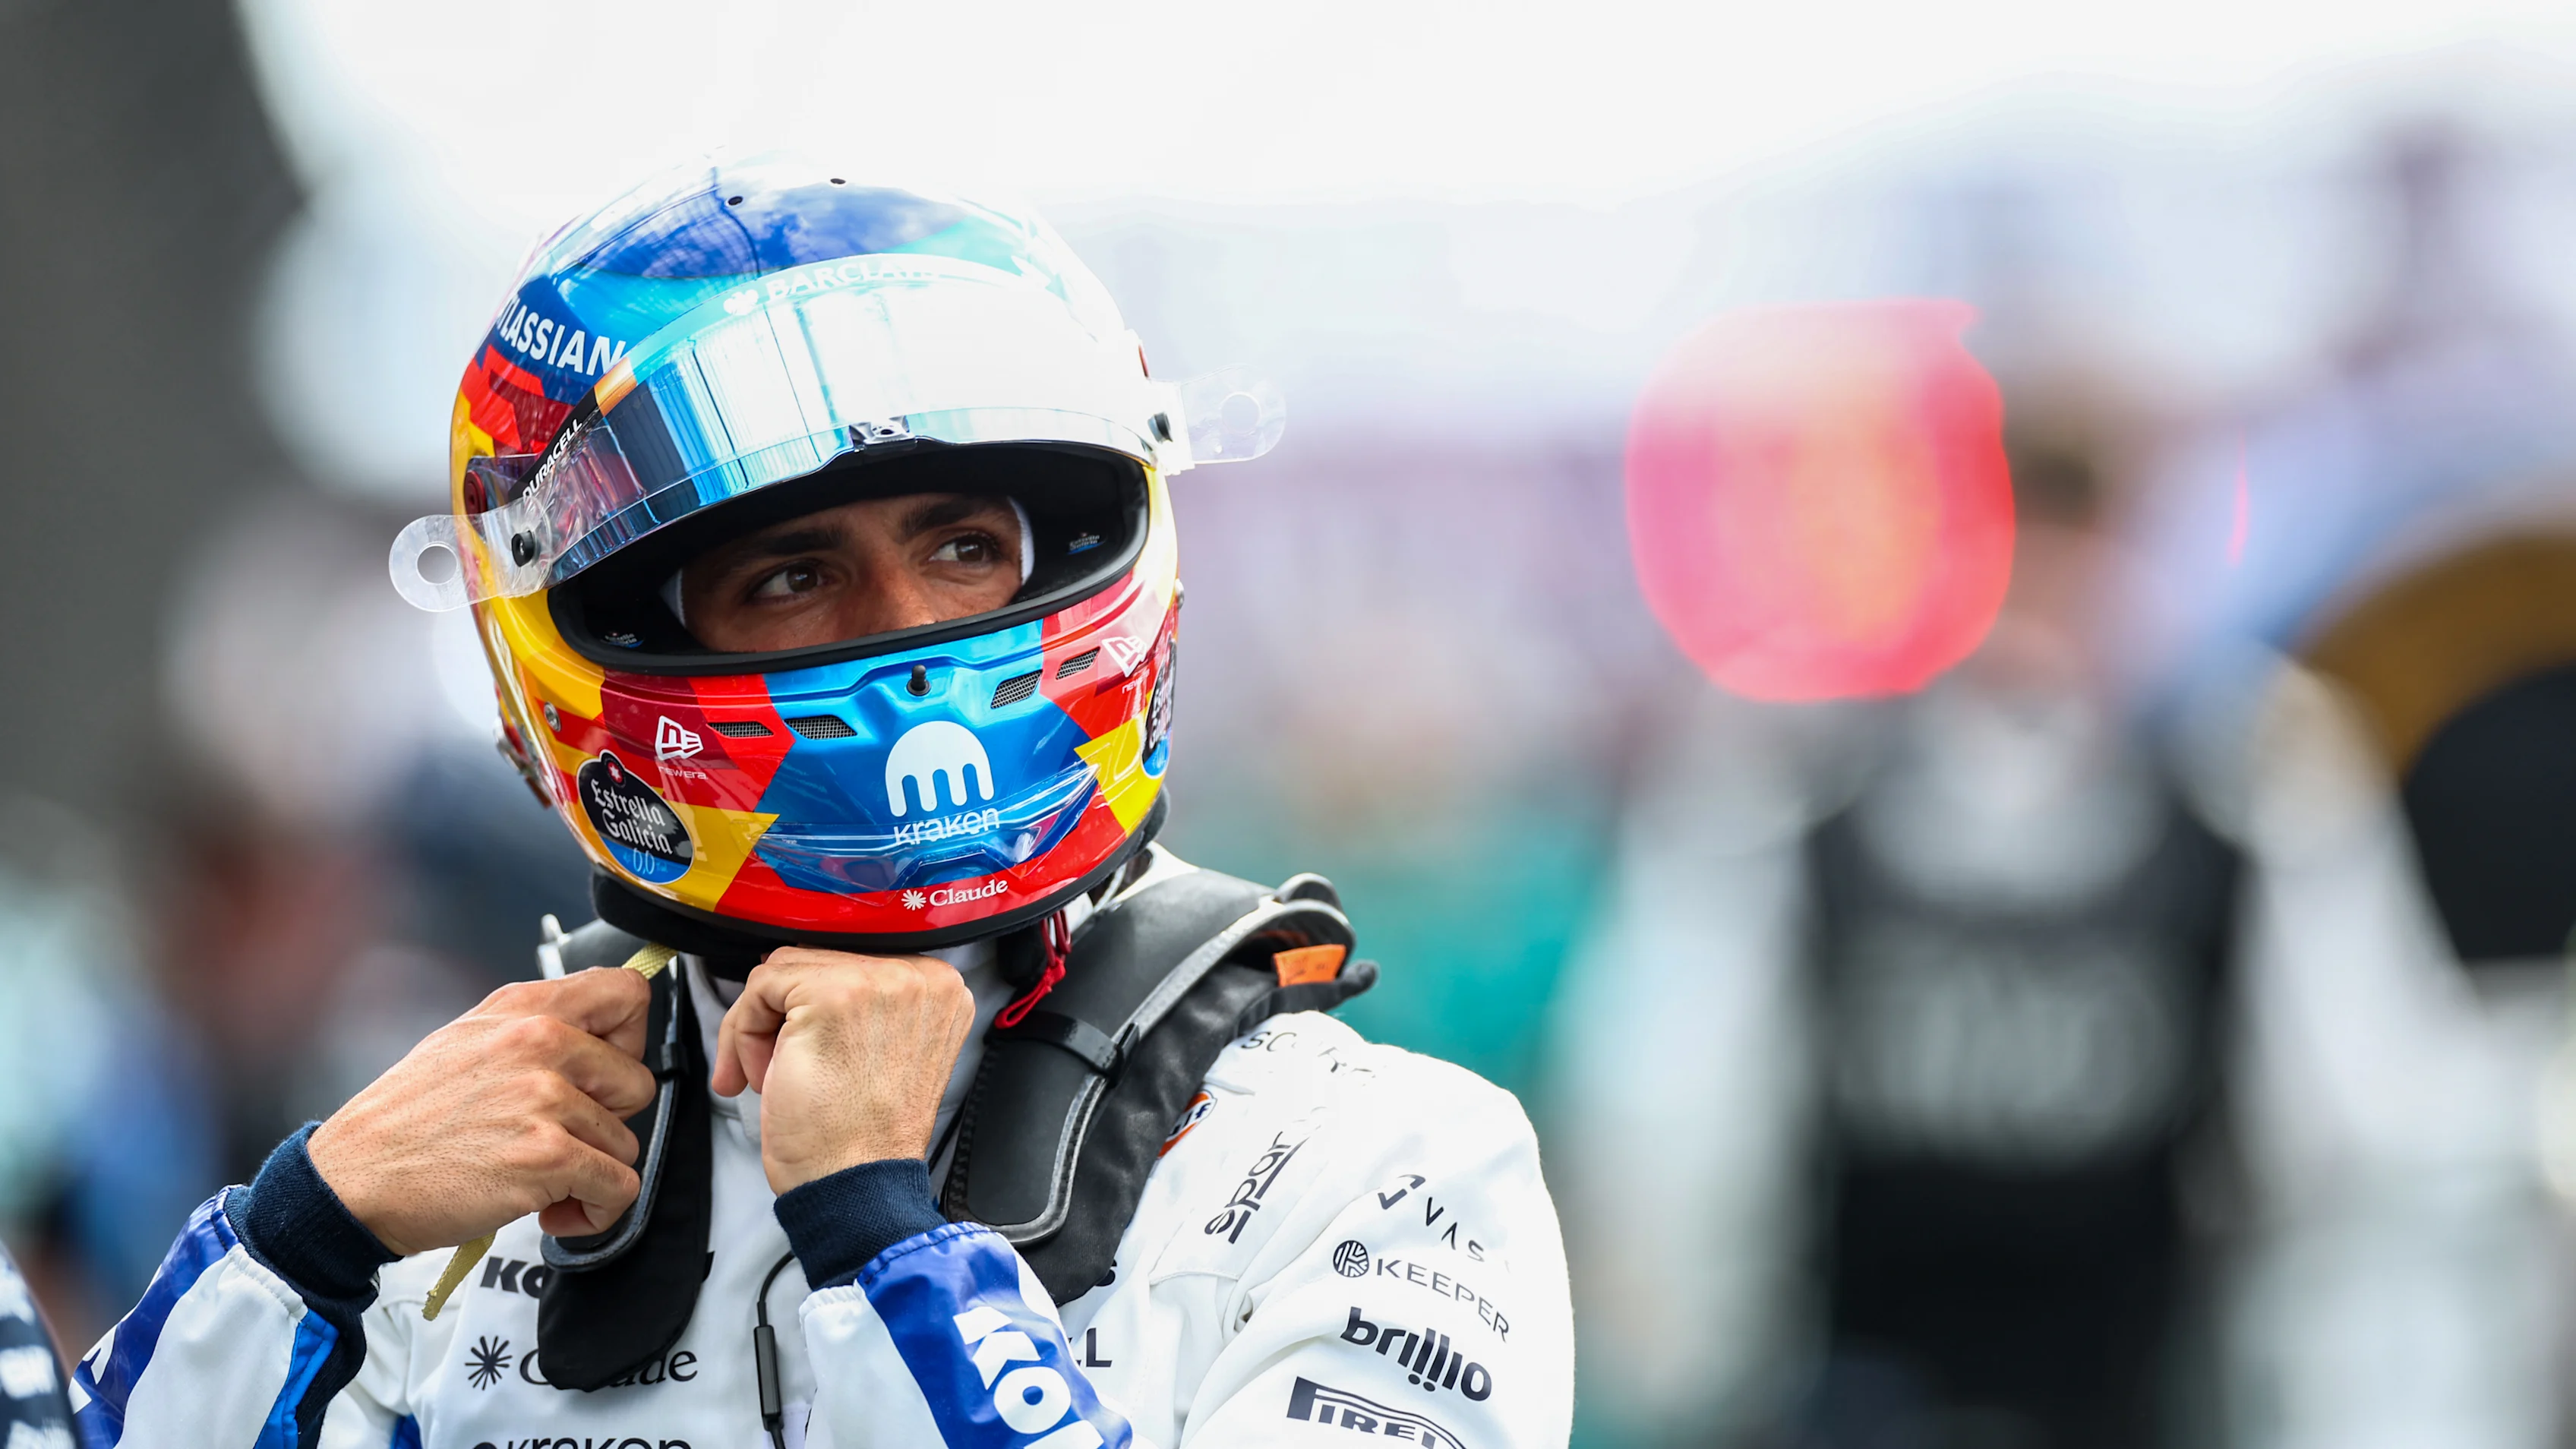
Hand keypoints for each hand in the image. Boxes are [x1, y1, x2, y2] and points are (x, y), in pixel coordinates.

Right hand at [307, 968, 656, 1256]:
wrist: (353, 1179)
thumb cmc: (406, 1118)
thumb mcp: (468, 1040)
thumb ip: (534, 1028)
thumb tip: (596, 1037)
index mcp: (525, 1007)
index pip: (629, 992)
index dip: (629, 1040)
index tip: (604, 1072)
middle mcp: (541, 1041)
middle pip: (637, 1081)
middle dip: (606, 1121)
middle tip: (558, 1136)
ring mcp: (546, 1098)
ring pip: (626, 1143)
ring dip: (590, 1171)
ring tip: (540, 1176)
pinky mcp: (547, 1155)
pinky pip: (618, 1189)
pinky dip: (594, 1211)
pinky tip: (553, 1209)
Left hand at [711, 948, 975, 1192]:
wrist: (858, 1185)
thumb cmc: (863, 1136)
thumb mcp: (885, 1050)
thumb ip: (866, 1005)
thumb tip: (798, 972)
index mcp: (939, 988)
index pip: (853, 964)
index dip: (812, 1010)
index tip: (799, 1048)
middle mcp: (919, 976)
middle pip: (817, 962)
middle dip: (783, 1019)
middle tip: (779, 1071)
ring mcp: (879, 981)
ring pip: (784, 970)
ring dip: (760, 1028)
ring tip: (771, 1077)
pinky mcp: (832, 994)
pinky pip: (761, 986)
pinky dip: (743, 1033)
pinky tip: (763, 1075)